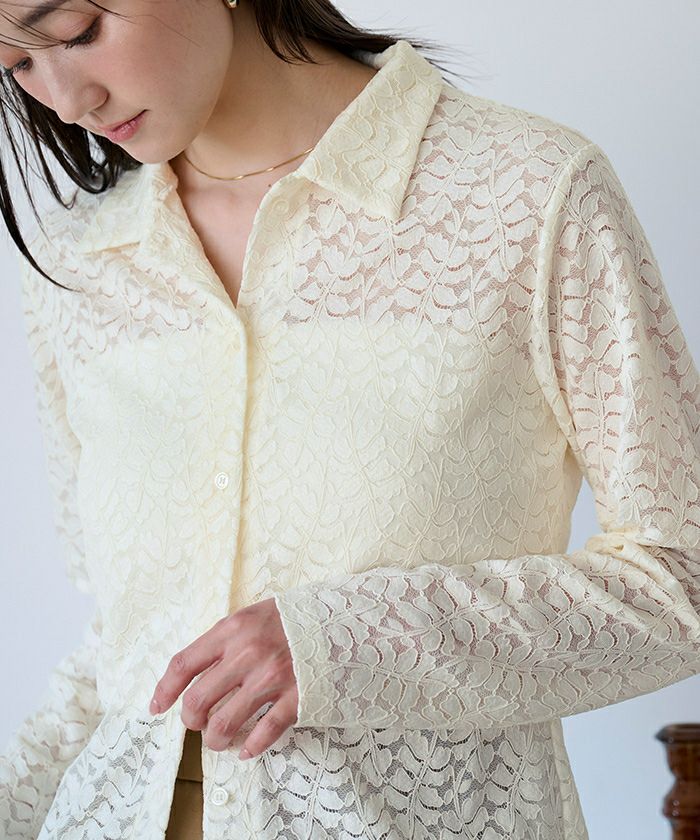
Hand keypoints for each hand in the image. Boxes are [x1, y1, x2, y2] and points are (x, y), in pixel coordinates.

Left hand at [148, 597, 298, 759]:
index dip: (164, 690)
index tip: (157, 707)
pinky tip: (247, 749)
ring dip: (215, 740)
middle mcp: (247, 654)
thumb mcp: (250, 616)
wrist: (338, 620)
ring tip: (219, 739)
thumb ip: (222, 641)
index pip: (184, 664)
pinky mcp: (296, 697)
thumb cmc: (289, 620)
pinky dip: (251, 747)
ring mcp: (271, 678)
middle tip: (197, 723)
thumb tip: (192, 674)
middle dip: (190, 720)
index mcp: (232, 630)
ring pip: (224, 724)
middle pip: (197, 700)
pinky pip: (264, 732)